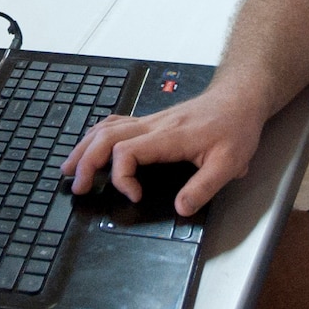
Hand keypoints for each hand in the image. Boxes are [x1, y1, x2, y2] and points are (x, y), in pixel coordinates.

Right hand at [60, 89, 265, 214]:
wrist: (239, 100)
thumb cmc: (234, 127)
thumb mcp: (230, 163)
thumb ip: (204, 187)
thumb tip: (181, 208)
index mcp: (169, 136)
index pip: (127, 151)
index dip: (121, 177)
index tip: (133, 196)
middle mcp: (154, 125)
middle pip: (105, 137)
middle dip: (86, 162)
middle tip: (77, 186)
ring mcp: (150, 121)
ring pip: (105, 128)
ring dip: (84, 148)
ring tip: (69, 168)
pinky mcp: (152, 121)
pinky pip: (116, 123)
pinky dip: (96, 136)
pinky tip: (90, 146)